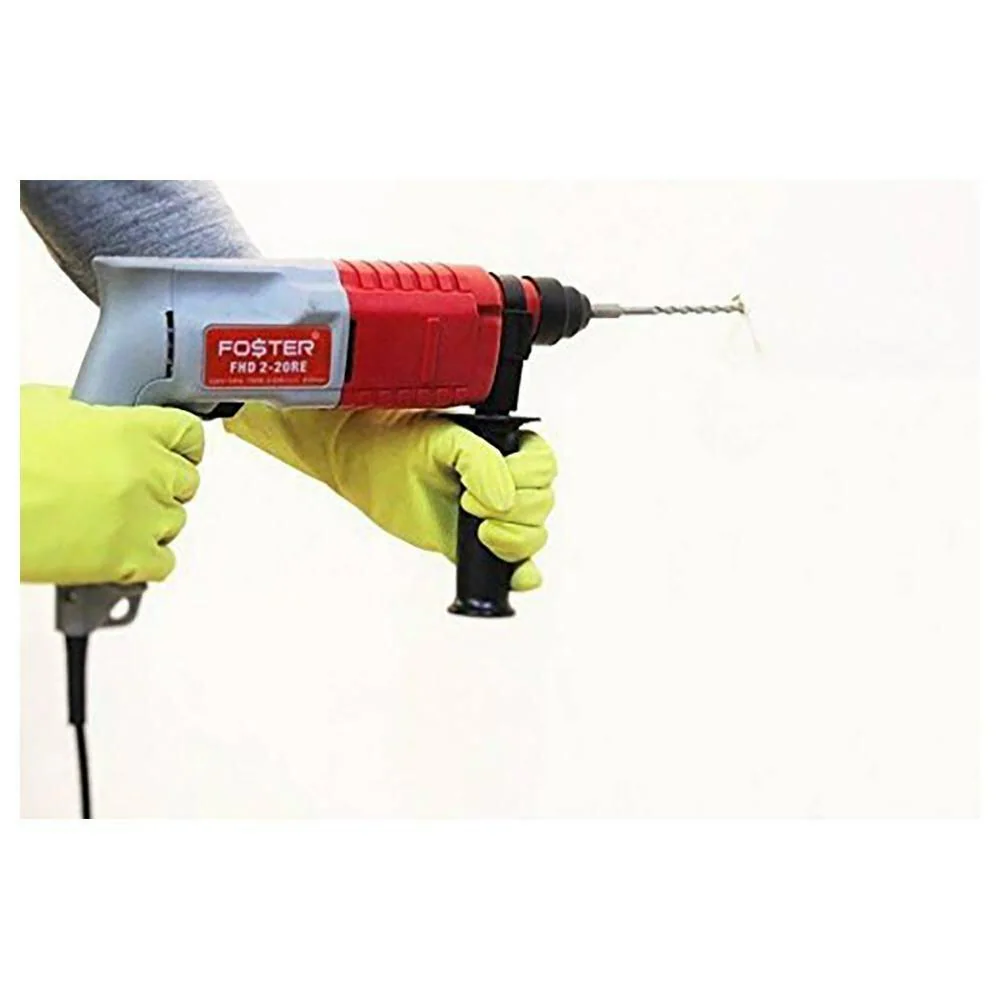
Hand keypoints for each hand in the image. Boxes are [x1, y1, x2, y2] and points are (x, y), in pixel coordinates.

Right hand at [20, 385, 204, 584]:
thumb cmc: (7, 455)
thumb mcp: (44, 407)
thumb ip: (89, 411)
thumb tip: (98, 416)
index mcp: (132, 429)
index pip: (189, 434)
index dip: (180, 445)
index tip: (175, 452)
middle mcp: (147, 472)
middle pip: (187, 480)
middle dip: (163, 484)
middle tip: (130, 488)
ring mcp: (143, 517)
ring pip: (175, 521)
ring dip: (152, 522)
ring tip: (113, 519)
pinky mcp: (129, 559)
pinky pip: (163, 563)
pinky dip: (146, 560)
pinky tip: (120, 551)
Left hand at [224, 406, 556, 589]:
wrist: (369, 466)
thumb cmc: (403, 443)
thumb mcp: (445, 440)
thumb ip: (481, 462)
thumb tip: (504, 500)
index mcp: (509, 448)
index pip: (543, 467)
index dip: (522, 480)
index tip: (480, 486)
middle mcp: (509, 482)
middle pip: (541, 505)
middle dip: (511, 512)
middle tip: (467, 504)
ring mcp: (497, 517)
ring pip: (534, 536)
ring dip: (512, 541)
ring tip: (476, 531)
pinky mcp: (480, 547)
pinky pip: (517, 566)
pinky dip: (522, 573)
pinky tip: (515, 574)